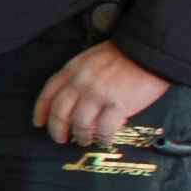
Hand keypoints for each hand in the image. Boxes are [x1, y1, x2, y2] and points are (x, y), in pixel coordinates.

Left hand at [33, 43, 171, 146]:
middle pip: (60, 113)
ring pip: (80, 124)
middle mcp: (82, 83)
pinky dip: (102, 138)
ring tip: (86, 140)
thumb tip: (73, 99)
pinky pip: (104, 129)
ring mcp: (98, 95)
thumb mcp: (92, 57)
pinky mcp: (117, 105)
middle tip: (61, 138)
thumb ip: (79, 75)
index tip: (39, 123)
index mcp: (73, 69)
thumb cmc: (125, 53)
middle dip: (57, 129)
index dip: (41, 111)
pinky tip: (105, 139)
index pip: (49, 93)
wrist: (150, 50)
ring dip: (81, 136)